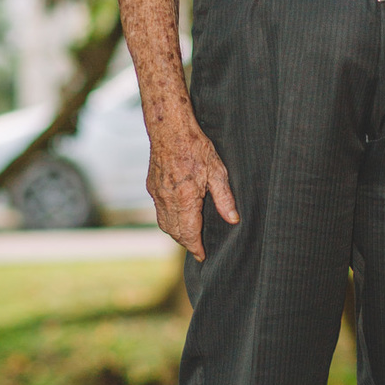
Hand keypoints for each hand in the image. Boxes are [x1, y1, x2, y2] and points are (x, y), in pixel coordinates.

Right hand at [146, 115, 239, 261]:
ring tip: (190, 237)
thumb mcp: (217, 171)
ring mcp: (157, 193)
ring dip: (176, 233)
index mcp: (184, 198)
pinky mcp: (152, 186)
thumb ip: (224, 198)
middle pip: (175, 232)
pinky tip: (179, 217)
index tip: (202, 256)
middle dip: (187, 243)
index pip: (189, 233)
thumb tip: (233, 219)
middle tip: (198, 248)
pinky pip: (159, 211)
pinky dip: (168, 220)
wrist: (169, 128)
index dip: (196, 247)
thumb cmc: (195, 147)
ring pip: (164, 223)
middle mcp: (167, 199)